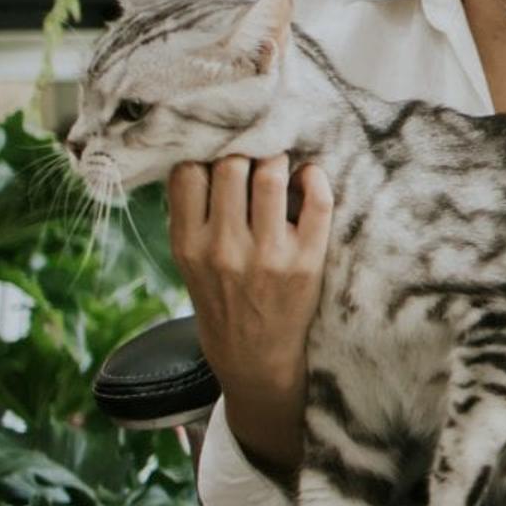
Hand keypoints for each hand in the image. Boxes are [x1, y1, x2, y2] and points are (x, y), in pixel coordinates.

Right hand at [163, 155, 333, 467]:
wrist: (255, 359)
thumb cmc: (221, 299)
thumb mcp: (188, 261)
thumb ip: (191, 213)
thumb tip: (203, 146)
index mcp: (189, 245)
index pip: (189, 172)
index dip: (205, 150)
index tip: (219, 146)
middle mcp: (224, 248)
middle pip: (231, 164)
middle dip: (245, 149)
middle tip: (255, 149)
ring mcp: (267, 255)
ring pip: (271, 173)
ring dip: (278, 157)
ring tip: (279, 162)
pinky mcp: (307, 262)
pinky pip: (316, 200)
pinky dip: (315, 178)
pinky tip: (308, 176)